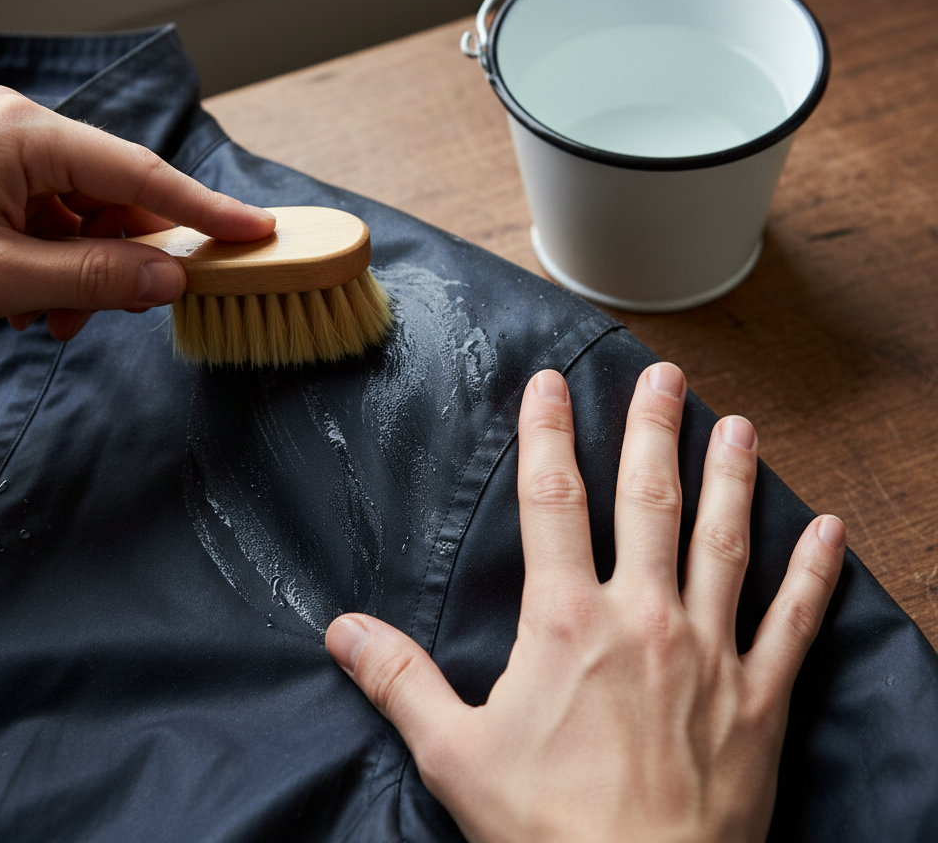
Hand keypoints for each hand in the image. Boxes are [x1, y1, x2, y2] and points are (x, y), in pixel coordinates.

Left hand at [0, 86, 274, 339]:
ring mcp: (2, 151)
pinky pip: (49, 222)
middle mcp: (20, 129)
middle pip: (114, 197)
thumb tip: (171, 280)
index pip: (141, 173)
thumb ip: (92, 279)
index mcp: (25, 133)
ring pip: (83, 217)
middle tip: (119, 312)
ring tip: (46, 321)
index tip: (257, 232)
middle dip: (121, 260)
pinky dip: (51, 266)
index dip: (204, 209)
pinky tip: (25, 304)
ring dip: (82, 274)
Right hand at [325, 363, 845, 842]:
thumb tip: (341, 629)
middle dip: (653, 430)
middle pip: (649, 501)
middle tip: (663, 374)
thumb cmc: (546, 831)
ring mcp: (709, 654)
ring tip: (736, 424)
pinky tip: (831, 529)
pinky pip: (794, 623)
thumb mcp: (453, 754)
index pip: (552, 503)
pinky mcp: (758, 699)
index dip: (547, 435)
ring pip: (724, 544)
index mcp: (567, 623)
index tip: (550, 384)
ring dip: (731, 478)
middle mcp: (643, 619)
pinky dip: (815, 574)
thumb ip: (399, 680)